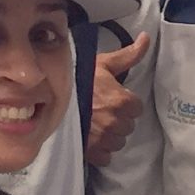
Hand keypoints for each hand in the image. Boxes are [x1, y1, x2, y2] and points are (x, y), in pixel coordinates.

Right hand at [86, 33, 150, 167]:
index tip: (113, 99)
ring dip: (111, 135)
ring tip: (96, 124)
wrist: (48, 97)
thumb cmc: (78, 78)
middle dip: (119, 119)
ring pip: (118, 142)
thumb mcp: (103, 64)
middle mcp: (115, 122)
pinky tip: (92, 137)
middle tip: (103, 110)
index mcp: (122, 101)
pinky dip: (101, 149)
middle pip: (128, 126)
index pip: (136, 108)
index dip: (126, 103)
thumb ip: (128, 55)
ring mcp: (103, 139)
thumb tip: (146, 38)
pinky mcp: (92, 152)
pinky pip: (106, 156)